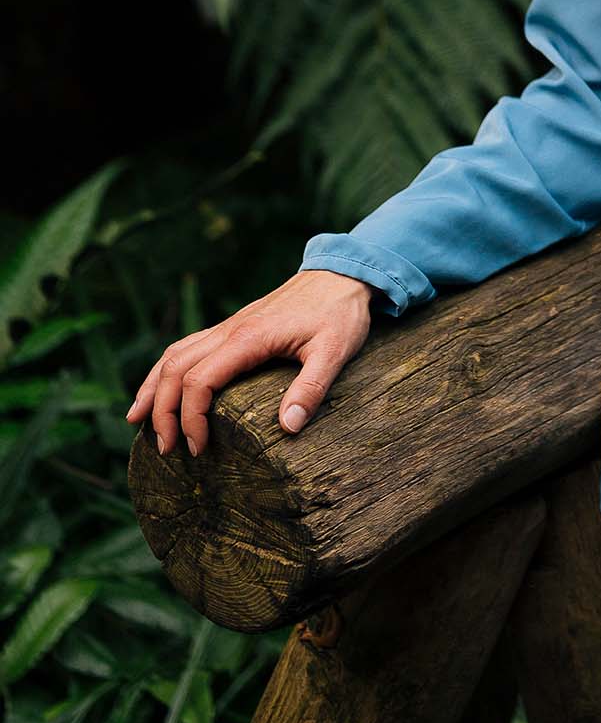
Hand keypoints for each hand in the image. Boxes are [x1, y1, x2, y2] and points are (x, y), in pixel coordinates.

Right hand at [124, 270, 374, 459]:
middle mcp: (230, 330)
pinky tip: (162, 385)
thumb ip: (311, 388)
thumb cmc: (339, 313)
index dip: (190, 418)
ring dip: (153, 387)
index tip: (198, 449)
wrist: (342, 273)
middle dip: (162, 411)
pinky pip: (188, 346)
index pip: (199, 381)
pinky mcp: (234, 326)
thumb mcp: (335, 351)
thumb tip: (288, 428)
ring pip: (174, 354)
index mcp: (248, 338)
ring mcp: (229, 326)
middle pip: (175, 369)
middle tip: (164, 449)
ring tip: (137, 421)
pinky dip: (167, 369)